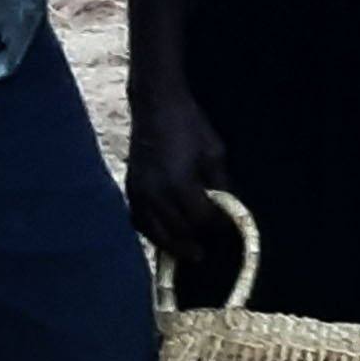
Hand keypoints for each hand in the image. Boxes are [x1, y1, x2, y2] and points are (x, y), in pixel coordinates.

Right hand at [124, 92, 231, 268]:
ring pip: (156, 232)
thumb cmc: (190, 125)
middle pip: (178, 231)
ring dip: (173, 245)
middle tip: (209, 251)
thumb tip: (229, 208)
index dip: (216, 228)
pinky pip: (139, 221)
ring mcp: (139, 193)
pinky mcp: (130, 189)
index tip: (227, 231)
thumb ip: (221, 184)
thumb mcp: (214, 153)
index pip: (201, 220)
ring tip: (190, 254)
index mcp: (180, 184)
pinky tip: (164, 238)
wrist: (156, 106)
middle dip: (195, 241)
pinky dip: (152, 233)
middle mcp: (156, 193)